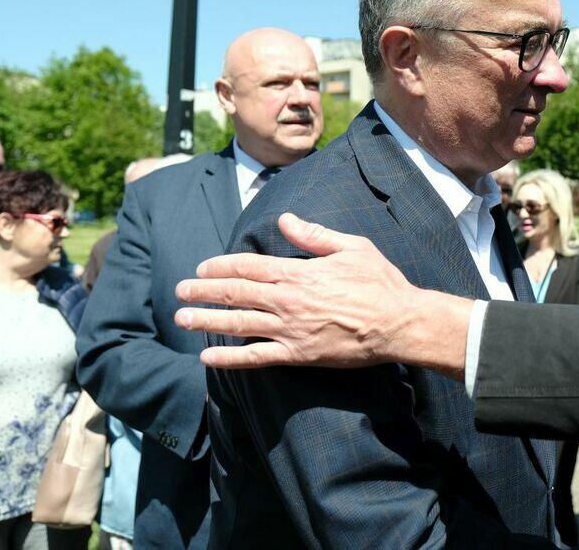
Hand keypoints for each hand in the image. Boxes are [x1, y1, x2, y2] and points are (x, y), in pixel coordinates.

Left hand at [175, 213, 473, 376]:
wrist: (399, 323)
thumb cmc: (380, 282)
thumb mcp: (352, 247)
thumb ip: (314, 235)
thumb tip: (285, 220)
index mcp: (299, 272)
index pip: (249, 266)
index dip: (221, 266)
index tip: (202, 267)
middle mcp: (288, 300)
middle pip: (236, 293)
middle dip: (203, 292)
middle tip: (179, 291)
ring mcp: (290, 329)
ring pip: (239, 324)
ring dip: (207, 321)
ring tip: (182, 319)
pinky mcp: (298, 354)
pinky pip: (257, 357)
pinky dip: (230, 359)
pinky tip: (208, 358)